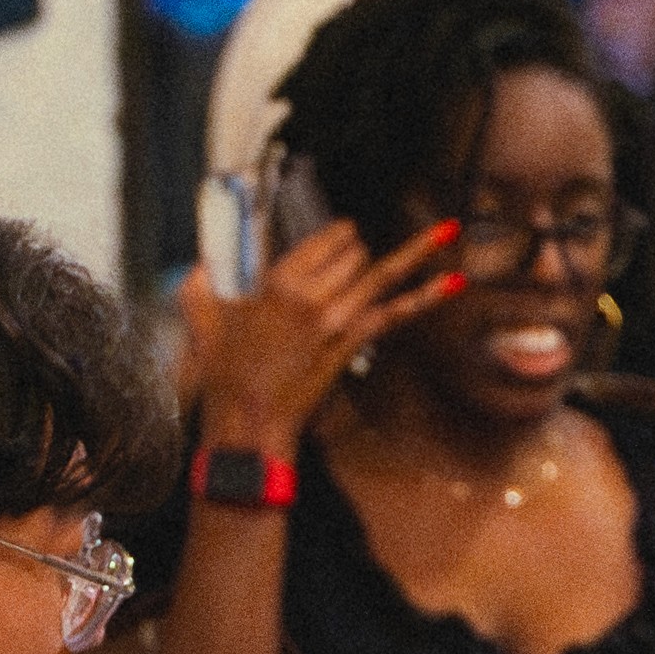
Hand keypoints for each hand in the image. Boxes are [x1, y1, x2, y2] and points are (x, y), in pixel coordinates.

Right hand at [186, 211, 464, 461]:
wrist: (249, 424)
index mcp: (278, 283)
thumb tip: (197, 267)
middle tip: (366, 256)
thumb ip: (198, 289)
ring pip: (380, 274)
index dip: (337, 237)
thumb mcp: (204, 324)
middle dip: (363, 251)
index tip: (344, 235)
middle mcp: (312, 294)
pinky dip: (428, 296)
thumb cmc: (225, 378)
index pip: (321, 242)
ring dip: (413, 253)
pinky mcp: (354, 344)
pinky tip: (457, 280)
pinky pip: (397, 312)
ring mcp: (337, 319)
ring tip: (444, 229)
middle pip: (354, 254)